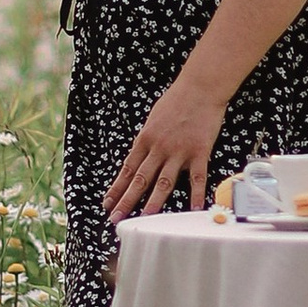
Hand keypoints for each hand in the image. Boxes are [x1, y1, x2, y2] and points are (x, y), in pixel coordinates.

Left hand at [108, 67, 227, 221]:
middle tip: (116, 218)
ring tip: (145, 218)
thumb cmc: (177, 100)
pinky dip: (196, 195)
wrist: (200, 87)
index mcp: (145, 139)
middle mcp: (159, 148)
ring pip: (163, 182)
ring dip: (153, 202)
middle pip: (140, 179)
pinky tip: (194, 208)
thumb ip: (148, 139)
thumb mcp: (153, 118)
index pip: (127, 169)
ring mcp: (179, 151)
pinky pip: (197, 178)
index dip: (117, 188)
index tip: (108, 202)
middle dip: (126, 201)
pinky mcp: (199, 152)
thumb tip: (141, 156)